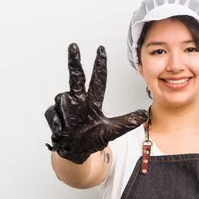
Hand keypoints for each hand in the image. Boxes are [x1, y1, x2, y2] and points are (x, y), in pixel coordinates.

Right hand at [44, 43, 147, 163]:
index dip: (99, 65)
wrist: (76, 152)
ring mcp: (65, 107)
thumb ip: (126, 122)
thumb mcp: (112, 131)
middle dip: (74, 62)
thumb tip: (144, 114)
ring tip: (70, 126)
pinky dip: (58, 122)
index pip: (98, 80)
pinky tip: (62, 130)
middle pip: (76, 77)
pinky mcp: (54, 114)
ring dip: (66, 112)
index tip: (101, 49)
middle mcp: (78, 100)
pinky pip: (54, 114)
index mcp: (92, 102)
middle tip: (74, 46)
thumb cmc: (93, 139)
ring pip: (63, 99)